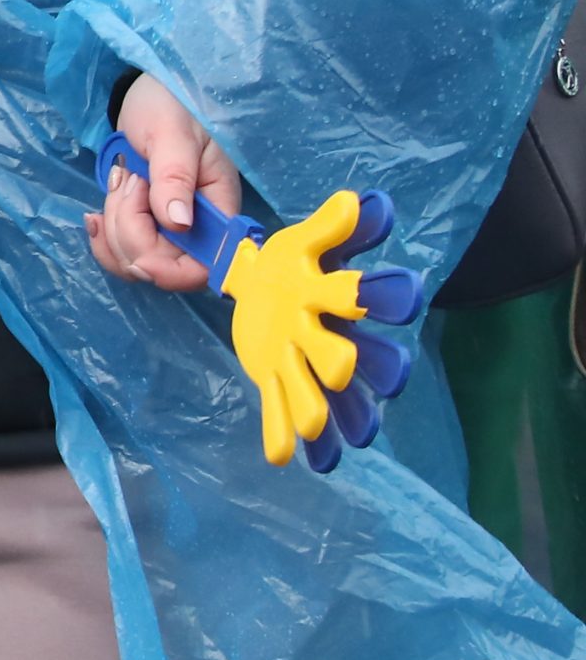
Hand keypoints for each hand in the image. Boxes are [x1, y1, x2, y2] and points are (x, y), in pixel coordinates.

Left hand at [84, 73, 240, 293]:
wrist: (151, 95)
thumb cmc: (170, 106)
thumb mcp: (172, 134)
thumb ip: (175, 176)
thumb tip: (178, 222)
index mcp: (218, 209)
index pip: (206, 267)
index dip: (171, 272)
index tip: (138, 248)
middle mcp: (198, 228)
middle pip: (161, 265)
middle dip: (129, 231)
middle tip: (129, 181)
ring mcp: (169, 230)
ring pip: (134, 260)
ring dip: (114, 226)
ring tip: (121, 181)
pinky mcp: (144, 225)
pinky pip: (120, 251)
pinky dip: (103, 236)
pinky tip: (94, 216)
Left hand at [222, 191, 372, 466]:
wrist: (253, 282)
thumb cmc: (286, 261)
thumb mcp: (301, 241)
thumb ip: (330, 227)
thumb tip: (360, 202)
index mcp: (327, 296)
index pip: (358, 295)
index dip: (380, 295)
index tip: (405, 295)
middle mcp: (320, 334)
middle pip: (340, 351)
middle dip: (348, 362)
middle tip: (356, 371)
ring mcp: (296, 359)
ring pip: (311, 389)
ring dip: (317, 408)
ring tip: (317, 426)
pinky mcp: (272, 375)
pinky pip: (278, 407)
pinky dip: (281, 432)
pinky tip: (283, 457)